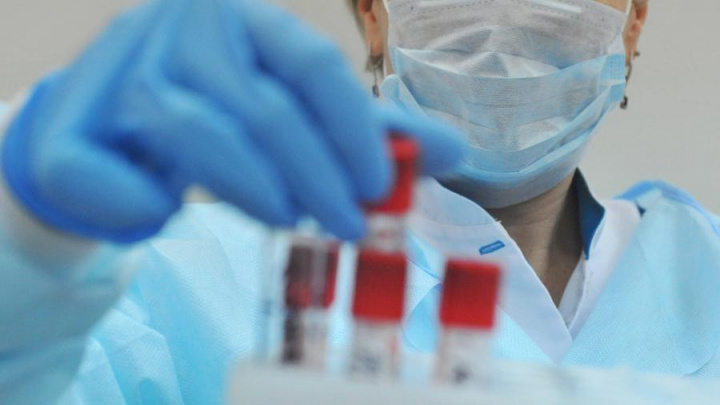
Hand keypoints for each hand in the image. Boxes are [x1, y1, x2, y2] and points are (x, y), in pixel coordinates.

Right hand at [1, 0, 462, 242]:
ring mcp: (118, 69)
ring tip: (288, 221)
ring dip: (251, 188)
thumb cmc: (219, 117)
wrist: (113, 133)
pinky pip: (106, 173)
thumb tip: (449, 152)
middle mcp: (180, 28)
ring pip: (192, 130)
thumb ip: (365, 132)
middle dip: (314, 173)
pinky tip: (168, 216)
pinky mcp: (64, 125)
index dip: (353, 130)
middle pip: (260, 103)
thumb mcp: (295, 115)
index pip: (311, 64)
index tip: (381, 185)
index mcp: (243, 17)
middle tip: (349, 223)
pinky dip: (142, 205)